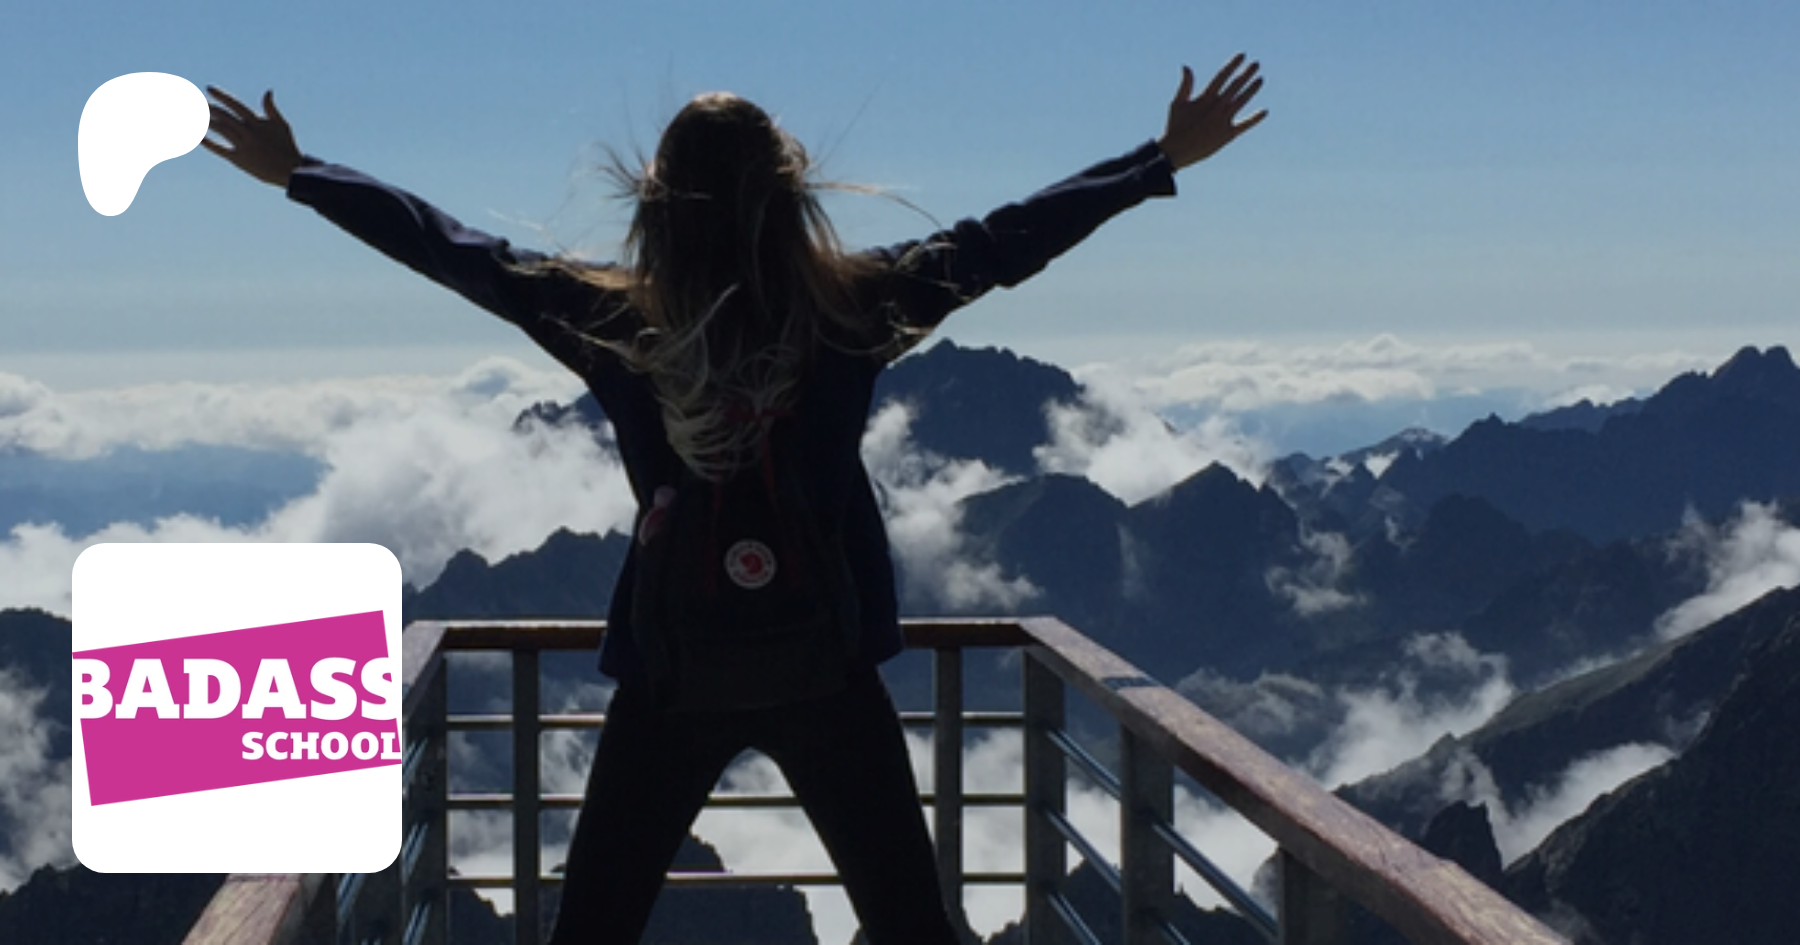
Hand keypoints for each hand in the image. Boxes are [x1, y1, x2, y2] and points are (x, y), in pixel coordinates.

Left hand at [203, 87, 303, 186]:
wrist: (290, 170)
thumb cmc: (287, 146)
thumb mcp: (282, 125)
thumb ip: (271, 108)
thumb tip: (268, 91)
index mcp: (257, 122)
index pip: (235, 104)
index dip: (221, 95)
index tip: (208, 89)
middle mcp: (248, 132)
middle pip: (223, 115)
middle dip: (207, 108)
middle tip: (195, 102)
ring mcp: (243, 145)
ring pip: (220, 129)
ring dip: (205, 121)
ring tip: (194, 115)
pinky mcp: (239, 159)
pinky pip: (219, 149)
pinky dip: (208, 143)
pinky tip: (198, 137)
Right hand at [1156, 54, 1266, 170]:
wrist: (1176, 151)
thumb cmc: (1175, 126)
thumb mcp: (1177, 103)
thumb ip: (1185, 85)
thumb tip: (1186, 66)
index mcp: (1205, 98)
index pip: (1222, 76)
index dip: (1232, 65)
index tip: (1242, 55)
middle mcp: (1217, 107)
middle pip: (1235, 86)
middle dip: (1246, 74)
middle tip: (1256, 64)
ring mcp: (1223, 120)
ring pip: (1241, 101)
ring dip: (1251, 90)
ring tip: (1261, 79)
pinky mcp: (1227, 134)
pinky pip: (1244, 125)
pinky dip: (1254, 119)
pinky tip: (1264, 112)